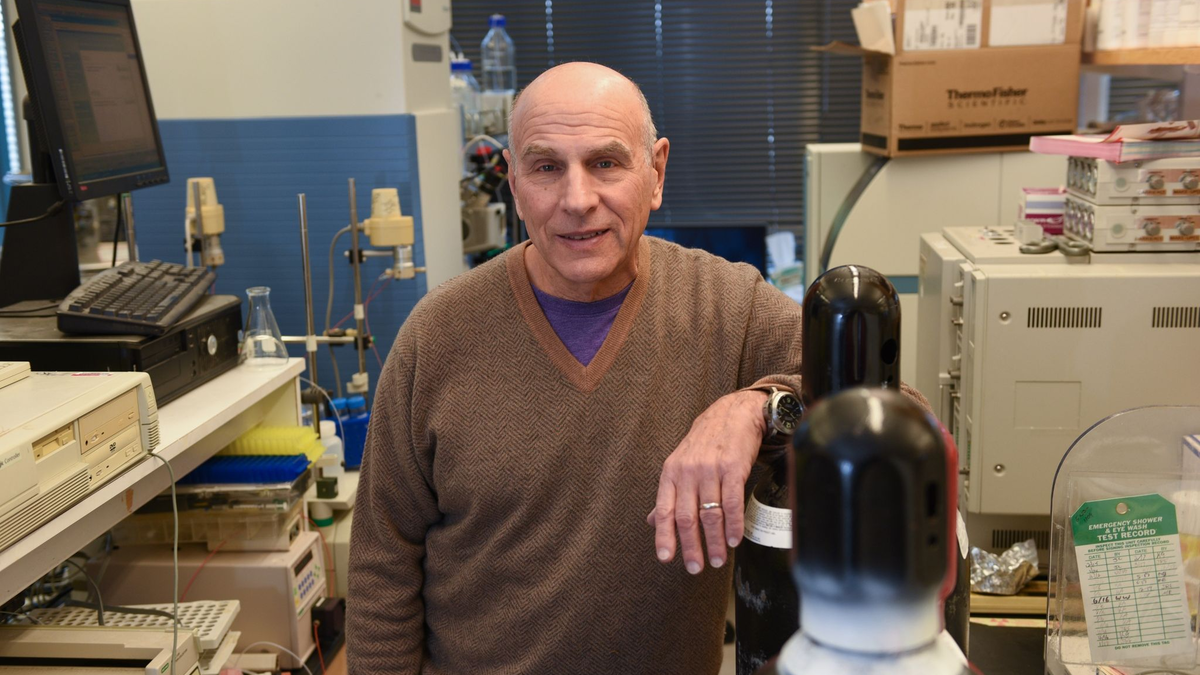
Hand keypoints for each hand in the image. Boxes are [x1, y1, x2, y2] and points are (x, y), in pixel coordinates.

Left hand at [647, 389, 767, 573]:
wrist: (732, 414)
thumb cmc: (704, 443)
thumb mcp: (678, 465)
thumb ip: (668, 496)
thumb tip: (651, 522)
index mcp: (670, 474)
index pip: (664, 510)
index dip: (664, 536)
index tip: (666, 559)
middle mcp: (687, 472)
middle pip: (687, 518)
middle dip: (691, 547)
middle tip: (696, 568)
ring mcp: (710, 470)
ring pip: (710, 514)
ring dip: (715, 542)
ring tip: (718, 560)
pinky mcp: (733, 468)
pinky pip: (732, 502)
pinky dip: (733, 525)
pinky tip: (734, 539)